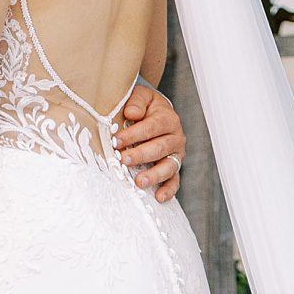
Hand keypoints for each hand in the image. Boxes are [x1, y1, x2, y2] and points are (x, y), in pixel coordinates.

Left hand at [115, 80, 185, 202]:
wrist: (157, 112)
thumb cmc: (146, 106)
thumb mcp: (141, 97)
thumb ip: (137, 102)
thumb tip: (131, 113)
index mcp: (168, 118)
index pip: (152, 127)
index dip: (134, 134)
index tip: (117, 140)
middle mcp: (176, 137)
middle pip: (159, 148)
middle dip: (140, 155)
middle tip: (123, 160)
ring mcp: (177, 154)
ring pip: (169, 166)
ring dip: (154, 175)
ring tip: (139, 181)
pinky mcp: (175, 168)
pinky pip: (174, 181)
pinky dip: (168, 190)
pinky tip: (158, 197)